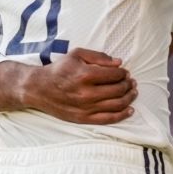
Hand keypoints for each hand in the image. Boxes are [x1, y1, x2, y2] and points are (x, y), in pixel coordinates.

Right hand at [17, 48, 135, 123]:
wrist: (39, 88)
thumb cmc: (59, 69)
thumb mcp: (77, 54)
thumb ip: (99, 56)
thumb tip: (119, 62)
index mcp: (85, 75)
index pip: (115, 75)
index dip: (124, 73)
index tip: (125, 72)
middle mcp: (87, 93)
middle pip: (118, 90)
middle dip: (129, 85)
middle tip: (131, 82)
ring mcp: (85, 108)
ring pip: (117, 105)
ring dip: (129, 98)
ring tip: (133, 92)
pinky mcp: (83, 118)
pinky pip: (108, 119)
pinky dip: (123, 115)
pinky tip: (130, 110)